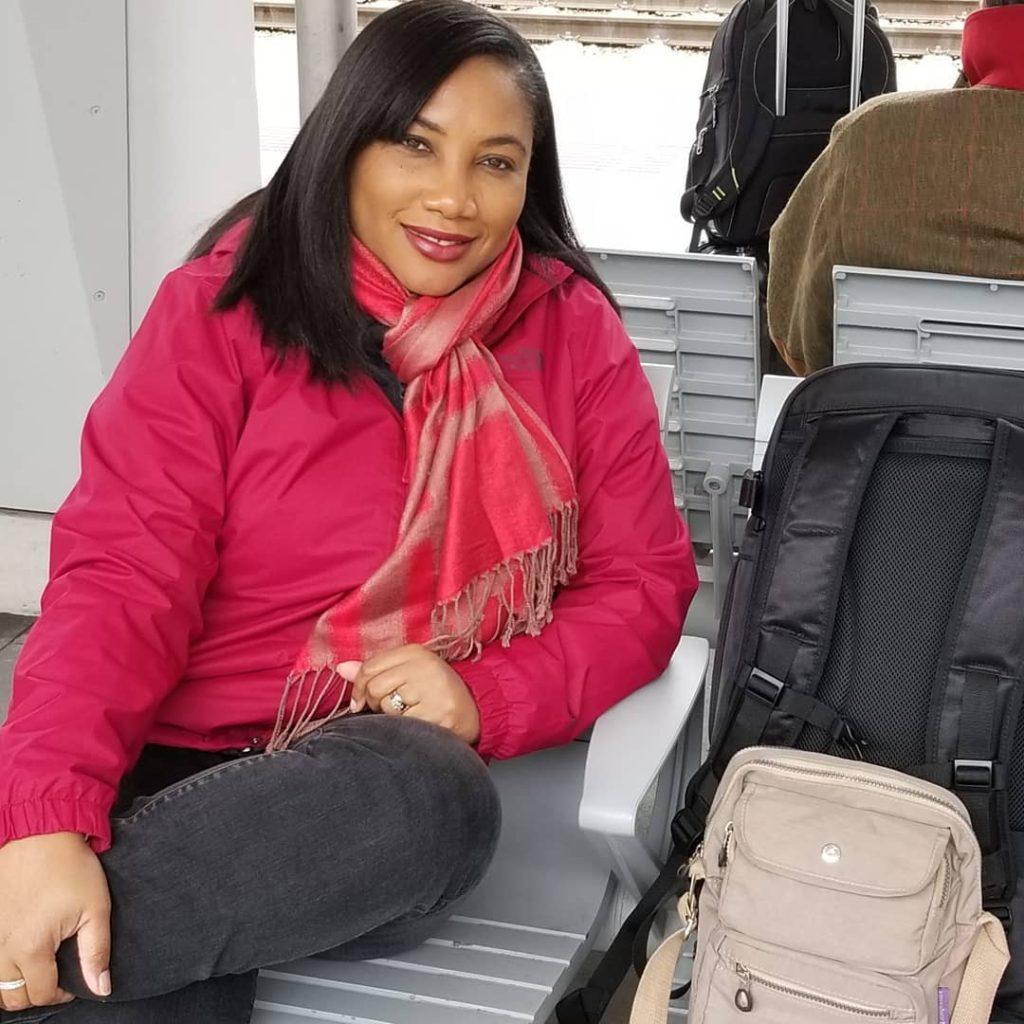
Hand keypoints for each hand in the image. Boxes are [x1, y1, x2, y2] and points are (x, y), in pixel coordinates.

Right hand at [0, 831, 110, 1010]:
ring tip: (40, 966)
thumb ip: (96, 952)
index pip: (42, 993)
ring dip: (16, 983)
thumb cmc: (70, 867)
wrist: (40, 834)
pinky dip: (2, 966)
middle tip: (58, 974)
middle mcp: (2, 948)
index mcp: (30, 948)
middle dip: (37, 992)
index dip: (63, 993)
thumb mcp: (95, 908)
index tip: (76, 980)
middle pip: (13, 996)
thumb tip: (101, 988)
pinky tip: (21, 952)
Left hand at [345, 645, 480, 744]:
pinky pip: (402, 724)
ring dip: (391, 717)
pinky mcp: (437, 713)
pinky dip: (404, 729)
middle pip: (375, 686)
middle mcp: (424, 666)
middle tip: (391, 709)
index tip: (361, 701)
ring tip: (408, 715)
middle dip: (375, 703)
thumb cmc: (433, 692)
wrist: (474, 711)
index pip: (370, 667)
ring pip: (387, 706)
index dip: (359, 687)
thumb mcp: (406, 673)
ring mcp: (432, 689)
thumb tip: (340, 668)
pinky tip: (418, 724)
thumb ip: (374, 671)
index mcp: (415, 652)